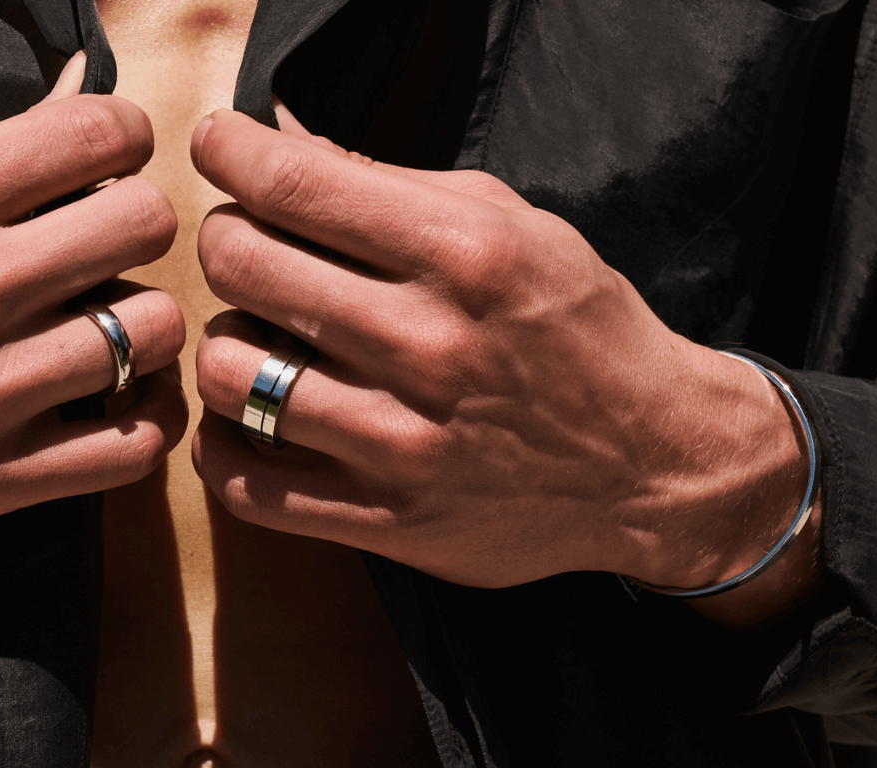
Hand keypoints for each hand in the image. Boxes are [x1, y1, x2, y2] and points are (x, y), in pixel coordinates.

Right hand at [0, 55, 186, 640]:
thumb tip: (78, 104)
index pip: (93, 135)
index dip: (123, 137)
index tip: (112, 159)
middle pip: (142, 226)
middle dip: (139, 224)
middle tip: (112, 244)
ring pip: (151, 334)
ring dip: (147, 323)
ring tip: (115, 324)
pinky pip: (130, 446)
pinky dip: (147, 418)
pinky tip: (122, 399)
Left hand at [188, 108, 812, 597]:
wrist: (657, 462)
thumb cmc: (576, 329)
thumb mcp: (514, 226)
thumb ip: (393, 185)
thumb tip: (281, 138)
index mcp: (465, 255)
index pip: (292, 184)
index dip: (228, 152)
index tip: (219, 148)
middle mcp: (430, 346)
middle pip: (243, 267)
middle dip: (226, 239)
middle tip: (245, 244)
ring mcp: (404, 443)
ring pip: (229, 373)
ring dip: (226, 342)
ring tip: (258, 338)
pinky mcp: (389, 521)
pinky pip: (246, 483)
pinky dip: (222, 444)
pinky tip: (248, 417)